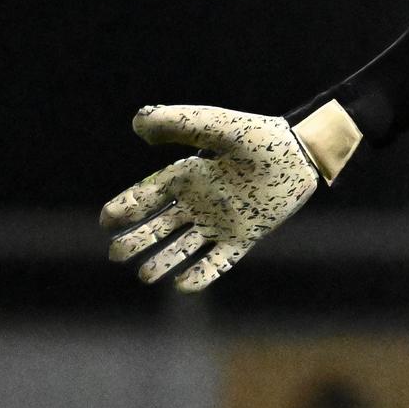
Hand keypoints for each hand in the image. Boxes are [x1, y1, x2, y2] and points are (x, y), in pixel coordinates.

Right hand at [99, 101, 358, 292]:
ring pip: (182, 248)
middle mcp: (199, 201)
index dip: (125, 207)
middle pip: (159, 226)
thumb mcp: (218, 126)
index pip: (148, 195)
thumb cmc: (260, 136)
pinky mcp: (243, 238)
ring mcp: (220, 222)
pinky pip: (217, 262)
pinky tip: (184, 285)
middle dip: (136, 240)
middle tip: (116, 253)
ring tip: (145, 274)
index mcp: (188, 176)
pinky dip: (201, 275)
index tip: (106, 219)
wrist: (302, 155)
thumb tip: (138, 122)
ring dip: (163, 262)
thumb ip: (181, 122)